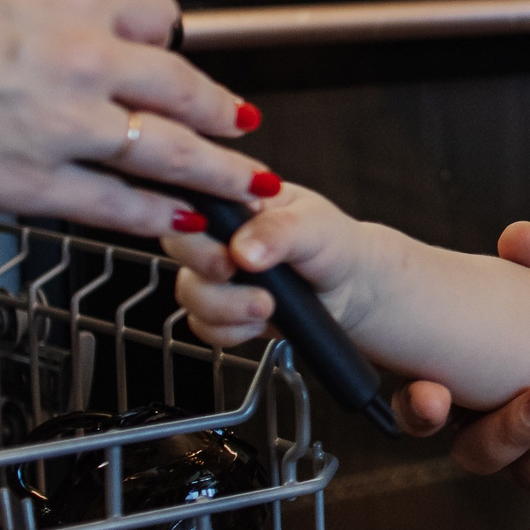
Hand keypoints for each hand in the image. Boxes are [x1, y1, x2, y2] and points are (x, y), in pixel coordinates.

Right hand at [0, 0, 266, 238]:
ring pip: (168, 150)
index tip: (174, 52)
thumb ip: (37, 11)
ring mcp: (62, 124)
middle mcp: (79, 55)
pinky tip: (179, 221)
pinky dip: (158, 214)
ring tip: (246, 184)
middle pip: (182, 86)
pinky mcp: (31, 181)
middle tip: (243, 124)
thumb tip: (63, 24)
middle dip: (221, 111)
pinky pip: (117, 203)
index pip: (156, 12)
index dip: (170, 36)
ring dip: (217, 171)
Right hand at [160, 180, 363, 345]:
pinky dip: (231, 330)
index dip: (195, 225)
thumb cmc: (332, 243)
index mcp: (233, 200)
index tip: (226, 248)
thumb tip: (243, 249)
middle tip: (241, 273)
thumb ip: (279, 231)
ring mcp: (216, 275)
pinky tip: (260, 320)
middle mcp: (216, 235)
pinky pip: (203, 325)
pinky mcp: (221, 311)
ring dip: (226, 307)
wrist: (349, 288)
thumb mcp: (314, 225)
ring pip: (190, 294)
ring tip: (267, 305)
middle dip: (210, 269)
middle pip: (180, 248)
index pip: (191, 201)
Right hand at [392, 222, 529, 491]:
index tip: (432, 391)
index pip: (413, 380)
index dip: (412, 394)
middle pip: (433, 427)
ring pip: (488, 454)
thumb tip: (517, 238)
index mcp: (460, 360)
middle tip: (475, 391)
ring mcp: (507, 446)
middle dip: (447, 422)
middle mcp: (471, 409)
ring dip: (521, 428)